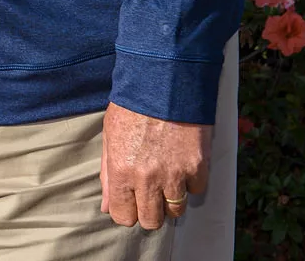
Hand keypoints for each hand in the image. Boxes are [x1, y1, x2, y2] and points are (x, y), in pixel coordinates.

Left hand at [100, 101, 210, 229]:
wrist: (163, 83)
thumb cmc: (132, 107)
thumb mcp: (110, 136)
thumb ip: (107, 174)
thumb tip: (107, 206)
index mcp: (121, 170)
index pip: (123, 216)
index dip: (127, 211)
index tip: (131, 202)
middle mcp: (147, 177)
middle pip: (151, 221)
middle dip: (149, 211)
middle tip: (150, 194)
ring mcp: (174, 174)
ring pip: (176, 211)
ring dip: (171, 199)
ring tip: (167, 178)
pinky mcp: (198, 167)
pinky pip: (196, 190)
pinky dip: (191, 182)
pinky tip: (183, 164)